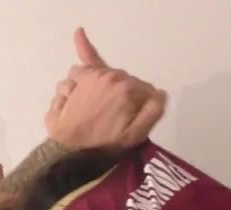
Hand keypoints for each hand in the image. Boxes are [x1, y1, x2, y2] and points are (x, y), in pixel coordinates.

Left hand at [46, 28, 164, 151]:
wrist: (71, 156)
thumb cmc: (106, 147)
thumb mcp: (137, 135)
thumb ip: (153, 111)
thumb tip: (160, 93)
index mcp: (127, 88)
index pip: (142, 89)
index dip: (141, 104)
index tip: (134, 119)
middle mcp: (107, 76)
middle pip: (121, 81)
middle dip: (121, 95)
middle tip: (115, 118)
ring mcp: (86, 78)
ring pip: (101, 76)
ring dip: (103, 87)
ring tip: (97, 107)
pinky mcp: (70, 84)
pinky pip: (77, 70)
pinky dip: (81, 70)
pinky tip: (79, 33)